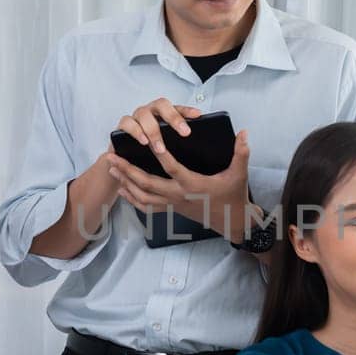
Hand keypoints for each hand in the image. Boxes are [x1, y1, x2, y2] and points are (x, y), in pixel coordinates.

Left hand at [108, 120, 253, 242]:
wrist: (231, 221)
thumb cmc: (233, 196)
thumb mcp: (239, 174)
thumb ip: (241, 153)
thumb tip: (244, 132)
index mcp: (193, 184)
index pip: (172, 168)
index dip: (160, 154)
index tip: (147, 141)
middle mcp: (178, 195)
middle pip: (147, 183)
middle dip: (127, 170)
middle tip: (112, 157)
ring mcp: (172, 204)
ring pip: (142, 196)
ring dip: (125, 182)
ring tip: (111, 169)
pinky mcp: (171, 208)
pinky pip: (147, 206)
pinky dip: (132, 198)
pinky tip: (121, 189)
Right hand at [114, 97, 203, 155]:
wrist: (127, 159)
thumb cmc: (151, 150)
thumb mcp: (169, 145)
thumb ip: (180, 141)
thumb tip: (203, 147)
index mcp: (164, 114)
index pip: (177, 107)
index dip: (187, 110)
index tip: (198, 115)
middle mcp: (150, 111)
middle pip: (161, 105)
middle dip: (174, 118)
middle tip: (185, 132)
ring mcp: (136, 117)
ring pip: (144, 114)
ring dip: (153, 131)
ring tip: (161, 148)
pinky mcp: (123, 126)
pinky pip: (127, 123)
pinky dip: (136, 132)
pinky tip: (143, 142)